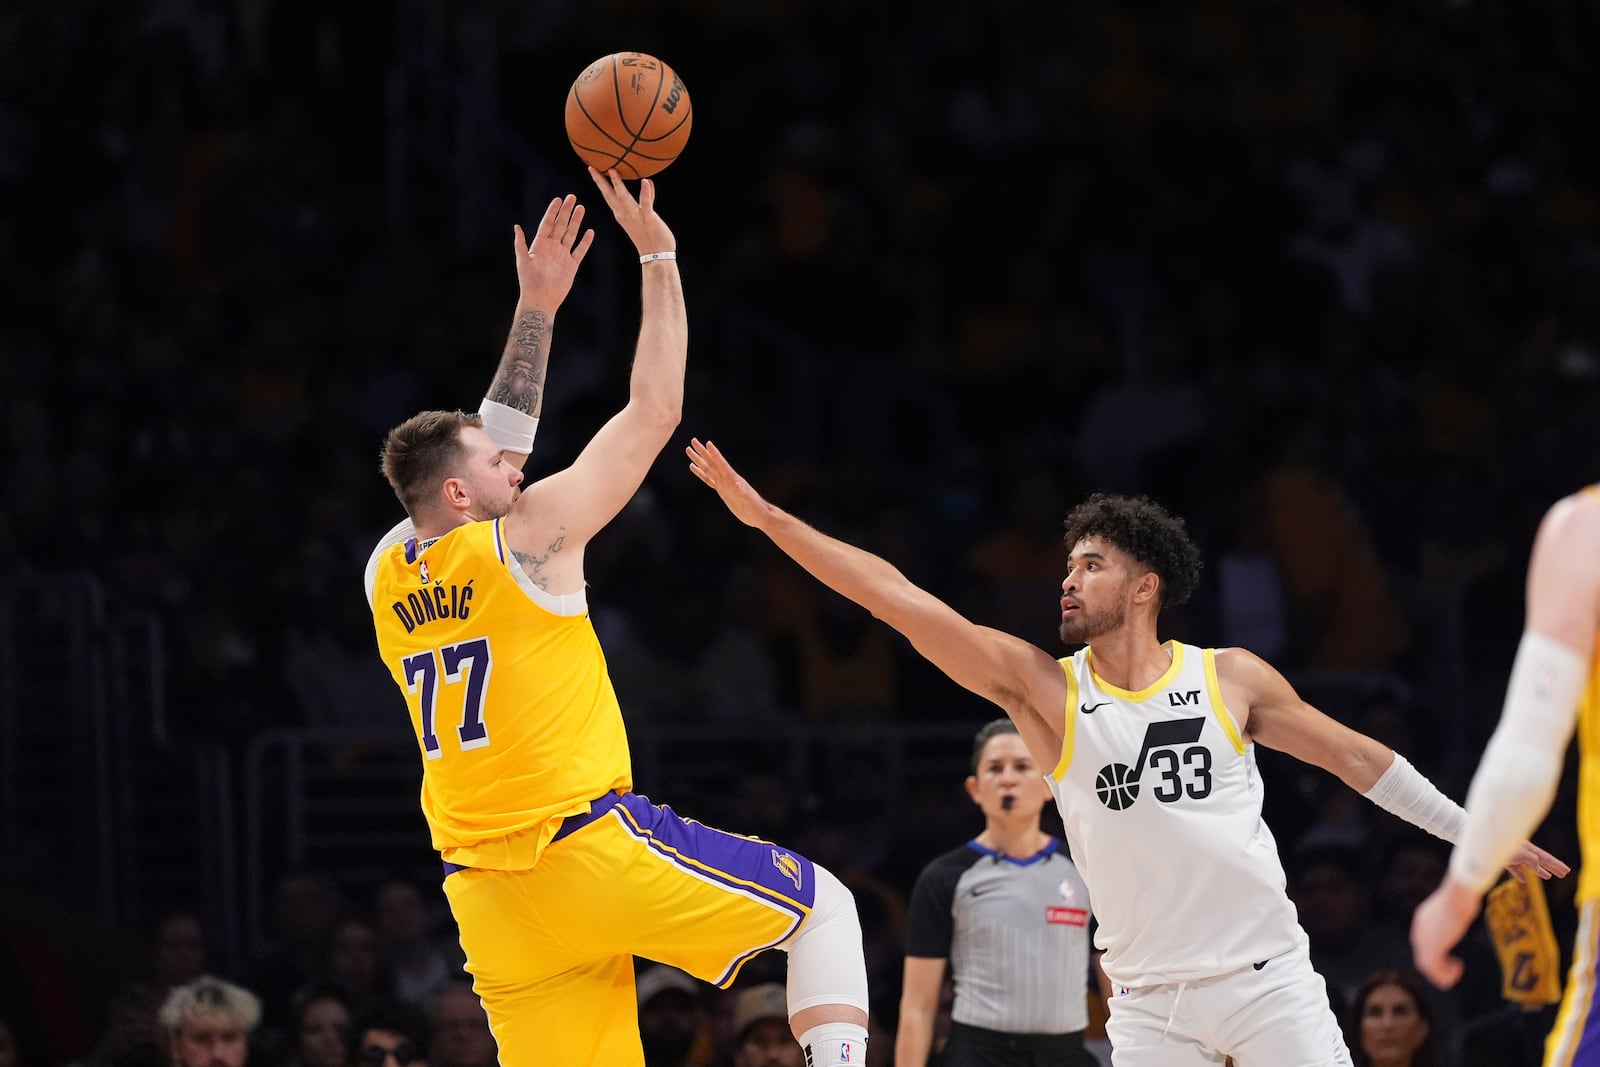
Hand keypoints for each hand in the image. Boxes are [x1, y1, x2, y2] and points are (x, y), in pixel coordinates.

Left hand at [513, 195, 594, 310]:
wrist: (540, 300)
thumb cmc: (529, 282)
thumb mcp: (523, 261)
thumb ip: (520, 244)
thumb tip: (516, 226)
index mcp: (539, 245)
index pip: (547, 223)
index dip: (552, 212)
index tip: (558, 199)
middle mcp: (552, 248)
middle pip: (560, 225)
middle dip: (566, 211)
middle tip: (572, 197)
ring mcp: (562, 255)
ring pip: (571, 234)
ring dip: (576, 222)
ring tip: (581, 208)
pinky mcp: (571, 265)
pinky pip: (580, 251)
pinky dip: (585, 242)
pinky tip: (590, 232)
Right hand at [588, 166, 675, 255]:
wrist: (656, 256)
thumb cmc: (651, 237)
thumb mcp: (645, 215)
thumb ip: (647, 198)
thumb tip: (647, 181)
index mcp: (621, 214)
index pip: (608, 195)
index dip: (600, 182)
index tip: (592, 169)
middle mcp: (625, 215)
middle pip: (610, 195)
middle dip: (600, 181)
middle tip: (592, 167)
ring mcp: (636, 217)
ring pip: (624, 198)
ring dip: (618, 184)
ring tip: (613, 170)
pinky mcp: (649, 219)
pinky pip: (646, 205)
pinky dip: (645, 193)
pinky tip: (645, 181)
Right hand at [686, 438, 768, 527]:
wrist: (758, 514)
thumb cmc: (755, 507)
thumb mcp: (748, 500)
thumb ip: (742, 492)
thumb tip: (737, 484)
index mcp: (733, 479)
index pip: (722, 464)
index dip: (715, 454)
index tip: (708, 443)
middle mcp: (727, 479)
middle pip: (712, 463)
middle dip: (702, 452)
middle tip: (693, 440)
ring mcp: (723, 484)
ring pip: (708, 469)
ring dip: (699, 460)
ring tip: (689, 450)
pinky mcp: (722, 490)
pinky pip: (708, 480)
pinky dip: (700, 473)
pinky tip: (693, 467)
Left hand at [1410, 876, 1480, 987]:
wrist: (1458, 895)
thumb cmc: (1462, 897)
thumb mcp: (1455, 906)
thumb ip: (1454, 914)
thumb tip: (1465, 909)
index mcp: (1423, 920)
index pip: (1422, 942)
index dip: (1436, 953)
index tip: (1451, 956)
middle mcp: (1419, 930)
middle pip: (1422, 955)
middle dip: (1438, 966)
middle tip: (1455, 969)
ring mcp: (1424, 939)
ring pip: (1425, 966)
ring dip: (1441, 973)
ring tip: (1456, 973)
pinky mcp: (1432, 946)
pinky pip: (1432, 968)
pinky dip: (1443, 974)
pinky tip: (1458, 969)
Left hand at [1504, 840, 1570, 882]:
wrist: (1478, 841)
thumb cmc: (1499, 845)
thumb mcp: (1518, 852)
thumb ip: (1530, 858)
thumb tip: (1538, 863)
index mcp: (1528, 848)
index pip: (1545, 857)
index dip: (1556, 864)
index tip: (1567, 871)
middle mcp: (1522, 851)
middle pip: (1540, 860)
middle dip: (1552, 867)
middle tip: (1564, 874)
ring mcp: (1512, 855)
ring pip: (1529, 864)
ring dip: (1539, 871)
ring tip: (1548, 876)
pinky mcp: (1502, 860)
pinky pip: (1514, 869)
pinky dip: (1520, 874)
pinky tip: (1524, 880)